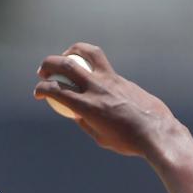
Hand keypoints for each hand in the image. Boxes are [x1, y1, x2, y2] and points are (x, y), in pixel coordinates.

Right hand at [34, 43, 174, 156]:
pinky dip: (88, 62)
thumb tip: (76, 113)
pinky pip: (100, 62)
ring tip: (64, 58)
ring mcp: (109, 79)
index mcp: (87, 107)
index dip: (41, 89)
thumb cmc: (127, 141)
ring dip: (70, 51)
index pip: (56, 91)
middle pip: (66, 65)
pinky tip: (87, 70)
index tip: (37, 92)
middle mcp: (96, 88)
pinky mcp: (120, 78)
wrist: (155, 131)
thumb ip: (84, 122)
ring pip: (86, 52)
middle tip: (42, 72)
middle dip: (48, 65)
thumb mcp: (99, 137)